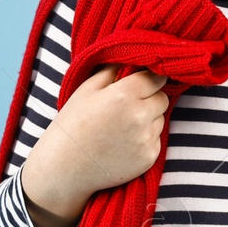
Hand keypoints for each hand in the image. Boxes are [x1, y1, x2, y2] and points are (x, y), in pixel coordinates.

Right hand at [19, 66, 169, 226]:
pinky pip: (156, 139)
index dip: (149, 78)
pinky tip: (123, 143)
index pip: (156, 77)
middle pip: (162, 98)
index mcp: (123, 95)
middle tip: (127, 106)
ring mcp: (146, 140)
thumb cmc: (72, 125)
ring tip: (121, 127)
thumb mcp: (86, 90)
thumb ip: (112, 70)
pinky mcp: (149, 158)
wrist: (65, 168)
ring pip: (160, 119)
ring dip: (148, 119)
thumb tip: (132, 58)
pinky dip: (145, 139)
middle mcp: (139, 117)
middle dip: (149, 98)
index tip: (141, 81)